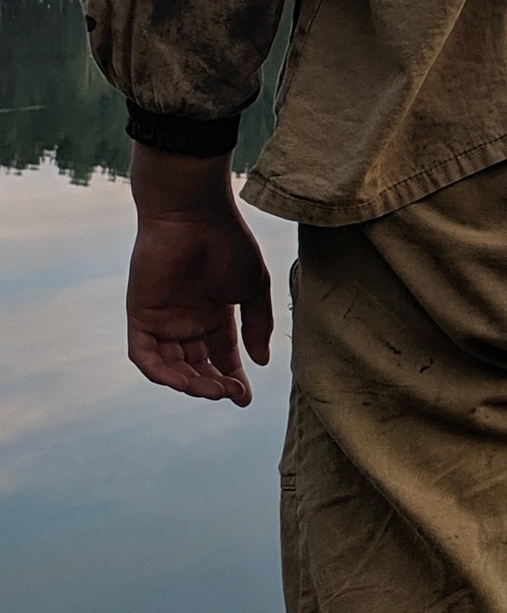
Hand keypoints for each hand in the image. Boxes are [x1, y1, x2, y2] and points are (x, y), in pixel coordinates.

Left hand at [126, 144, 273, 406]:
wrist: (193, 214)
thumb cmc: (227, 243)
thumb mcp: (253, 288)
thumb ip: (257, 325)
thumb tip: (260, 361)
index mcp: (214, 315)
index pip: (221, 357)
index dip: (232, 379)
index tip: (244, 398)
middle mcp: (187, 321)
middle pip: (197, 367)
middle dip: (214, 385)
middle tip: (231, 392)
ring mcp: (162, 320)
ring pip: (172, 367)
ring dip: (191, 384)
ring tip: (213, 389)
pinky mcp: (140, 316)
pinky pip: (145, 356)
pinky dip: (161, 373)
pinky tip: (184, 381)